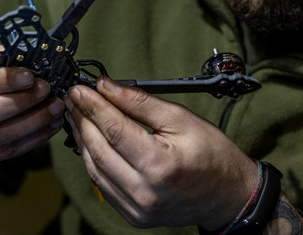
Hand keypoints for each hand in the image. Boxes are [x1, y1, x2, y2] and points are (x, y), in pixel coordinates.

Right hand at [0, 45, 64, 168]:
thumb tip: (29, 56)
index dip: (4, 79)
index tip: (30, 76)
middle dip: (21, 101)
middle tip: (46, 90)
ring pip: (2, 135)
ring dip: (34, 121)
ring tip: (56, 107)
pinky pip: (10, 150)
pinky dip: (35, 137)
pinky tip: (51, 124)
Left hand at [65, 77, 258, 229]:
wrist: (228, 195)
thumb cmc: (212, 155)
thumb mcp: (181, 118)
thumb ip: (140, 102)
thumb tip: (107, 87)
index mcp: (159, 164)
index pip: (114, 128)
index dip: (93, 105)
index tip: (80, 89)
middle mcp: (144, 191)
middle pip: (99, 148)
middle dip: (83, 119)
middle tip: (75, 98)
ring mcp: (137, 208)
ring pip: (95, 168)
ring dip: (83, 140)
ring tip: (78, 116)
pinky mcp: (134, 216)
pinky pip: (102, 185)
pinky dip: (93, 160)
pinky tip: (90, 142)